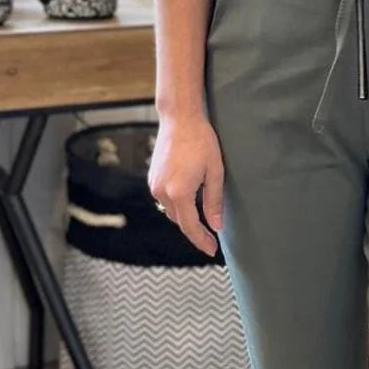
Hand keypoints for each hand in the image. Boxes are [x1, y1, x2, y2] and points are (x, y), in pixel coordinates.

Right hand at [148, 114, 224, 256]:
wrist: (179, 119)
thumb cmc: (201, 141)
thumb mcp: (215, 172)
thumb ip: (214, 202)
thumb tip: (216, 226)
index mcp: (179, 193)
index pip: (191, 227)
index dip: (202, 241)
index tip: (212, 250)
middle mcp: (162, 192)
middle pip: (180, 221)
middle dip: (195, 231)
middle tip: (211, 239)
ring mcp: (154, 185)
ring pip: (171, 212)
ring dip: (186, 218)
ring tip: (202, 222)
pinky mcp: (152, 179)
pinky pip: (165, 200)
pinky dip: (177, 206)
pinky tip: (189, 203)